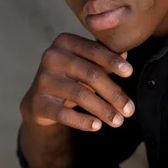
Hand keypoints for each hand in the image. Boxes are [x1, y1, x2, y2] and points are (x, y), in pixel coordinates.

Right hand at [20, 33, 134, 131]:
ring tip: (118, 121)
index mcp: (65, 42)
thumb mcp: (86, 63)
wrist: (40, 100)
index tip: (130, 72)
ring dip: (103, 109)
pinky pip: (63, 113)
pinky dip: (82, 121)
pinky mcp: (38, 102)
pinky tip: (97, 126)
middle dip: (113, 93)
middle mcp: (51, 57)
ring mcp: (43, 80)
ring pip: (80, 94)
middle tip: (130, 109)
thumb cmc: (70, 76)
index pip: (93, 49)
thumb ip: (103, 58)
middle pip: (90, 74)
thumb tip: (125, 53)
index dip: (112, 61)